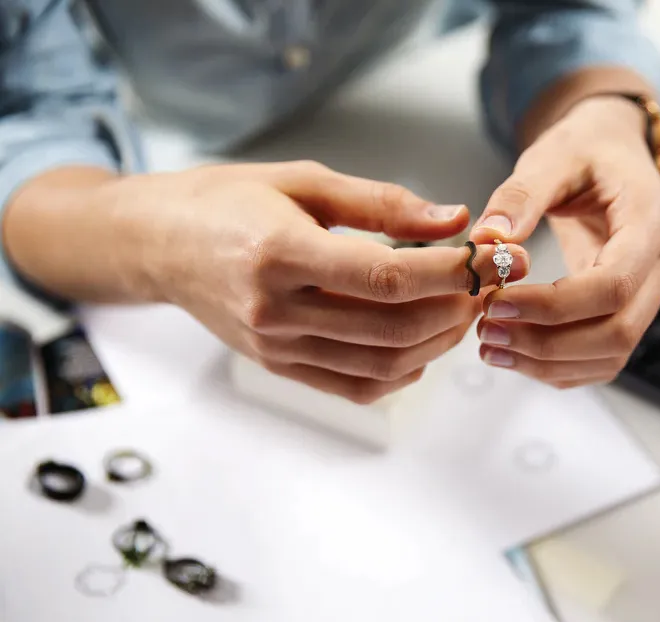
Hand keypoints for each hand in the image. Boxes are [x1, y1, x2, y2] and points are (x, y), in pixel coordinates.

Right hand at [96, 161, 527, 402]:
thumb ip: (383, 202)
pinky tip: (423, 346)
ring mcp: (276, 346)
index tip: (487, 258)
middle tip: (483, 285)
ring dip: (437, 344)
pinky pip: (354, 387)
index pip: (387, 277)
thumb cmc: (227, 200)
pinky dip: (401, 373)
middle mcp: (276, 310)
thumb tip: (454, 220)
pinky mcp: (279, 366)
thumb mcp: (304, 180)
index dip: (449, 273)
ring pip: (381, 366)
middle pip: (392, 329)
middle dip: (454, 309)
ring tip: (461, 311)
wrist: (158, 243)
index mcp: (280, 253)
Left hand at [470, 97, 659, 387]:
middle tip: (487, 333)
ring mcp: (651, 292)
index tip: (498, 303)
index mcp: (653, 219)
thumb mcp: (550, 156)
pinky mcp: (630, 310)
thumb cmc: (585, 150)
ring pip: (612, 354)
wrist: (610, 154)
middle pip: (619, 330)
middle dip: (548, 343)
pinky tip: (515, 354)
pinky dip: (559, 367)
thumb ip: (519, 196)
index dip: (555, 306)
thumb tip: (487, 240)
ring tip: (491, 347)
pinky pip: (602, 358)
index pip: (615, 284)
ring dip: (549, 362)